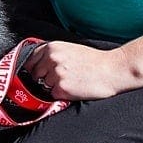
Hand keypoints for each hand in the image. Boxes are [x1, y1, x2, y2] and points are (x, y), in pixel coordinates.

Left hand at [22, 41, 138, 100]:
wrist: (113, 70)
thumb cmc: (94, 60)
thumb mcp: (69, 49)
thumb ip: (52, 54)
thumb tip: (36, 64)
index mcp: (51, 48)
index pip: (29, 61)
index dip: (34, 69)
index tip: (38, 74)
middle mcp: (51, 59)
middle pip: (35, 75)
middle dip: (44, 79)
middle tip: (61, 78)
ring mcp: (55, 74)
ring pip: (43, 85)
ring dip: (54, 87)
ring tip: (71, 81)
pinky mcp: (61, 88)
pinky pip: (53, 95)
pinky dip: (61, 94)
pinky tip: (74, 88)